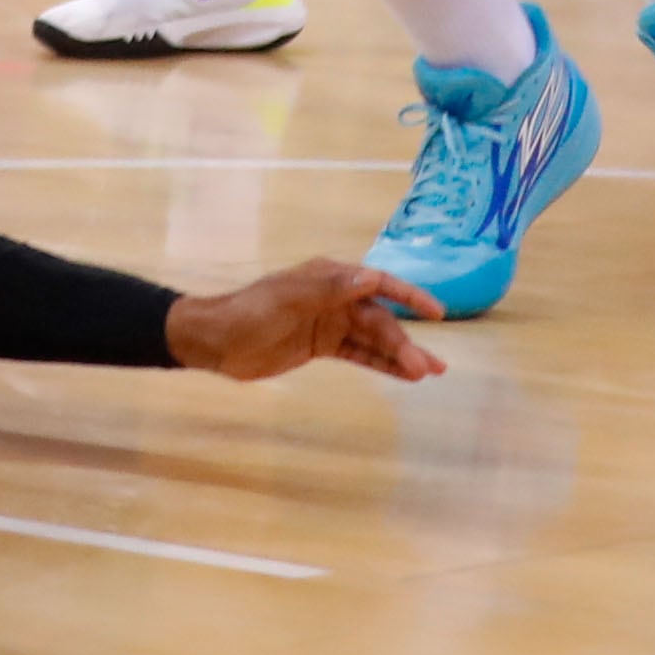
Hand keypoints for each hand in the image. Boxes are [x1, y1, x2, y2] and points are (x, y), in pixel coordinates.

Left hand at [168, 259, 447, 379]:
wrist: (217, 341)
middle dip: (403, 341)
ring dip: (399, 355)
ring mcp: (329, 322)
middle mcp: (334, 297)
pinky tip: (404, 376)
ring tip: (427, 374)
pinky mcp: (322, 346)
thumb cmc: (250, 313)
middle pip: (378, 319)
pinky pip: (359, 354)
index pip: (377, 283)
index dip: (409, 296)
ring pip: (373, 338)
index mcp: (328, 277)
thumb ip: (329, 289)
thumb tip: (370, 278)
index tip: (437, 312)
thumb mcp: (288, 299)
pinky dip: (381, 364)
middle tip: (427, 368)